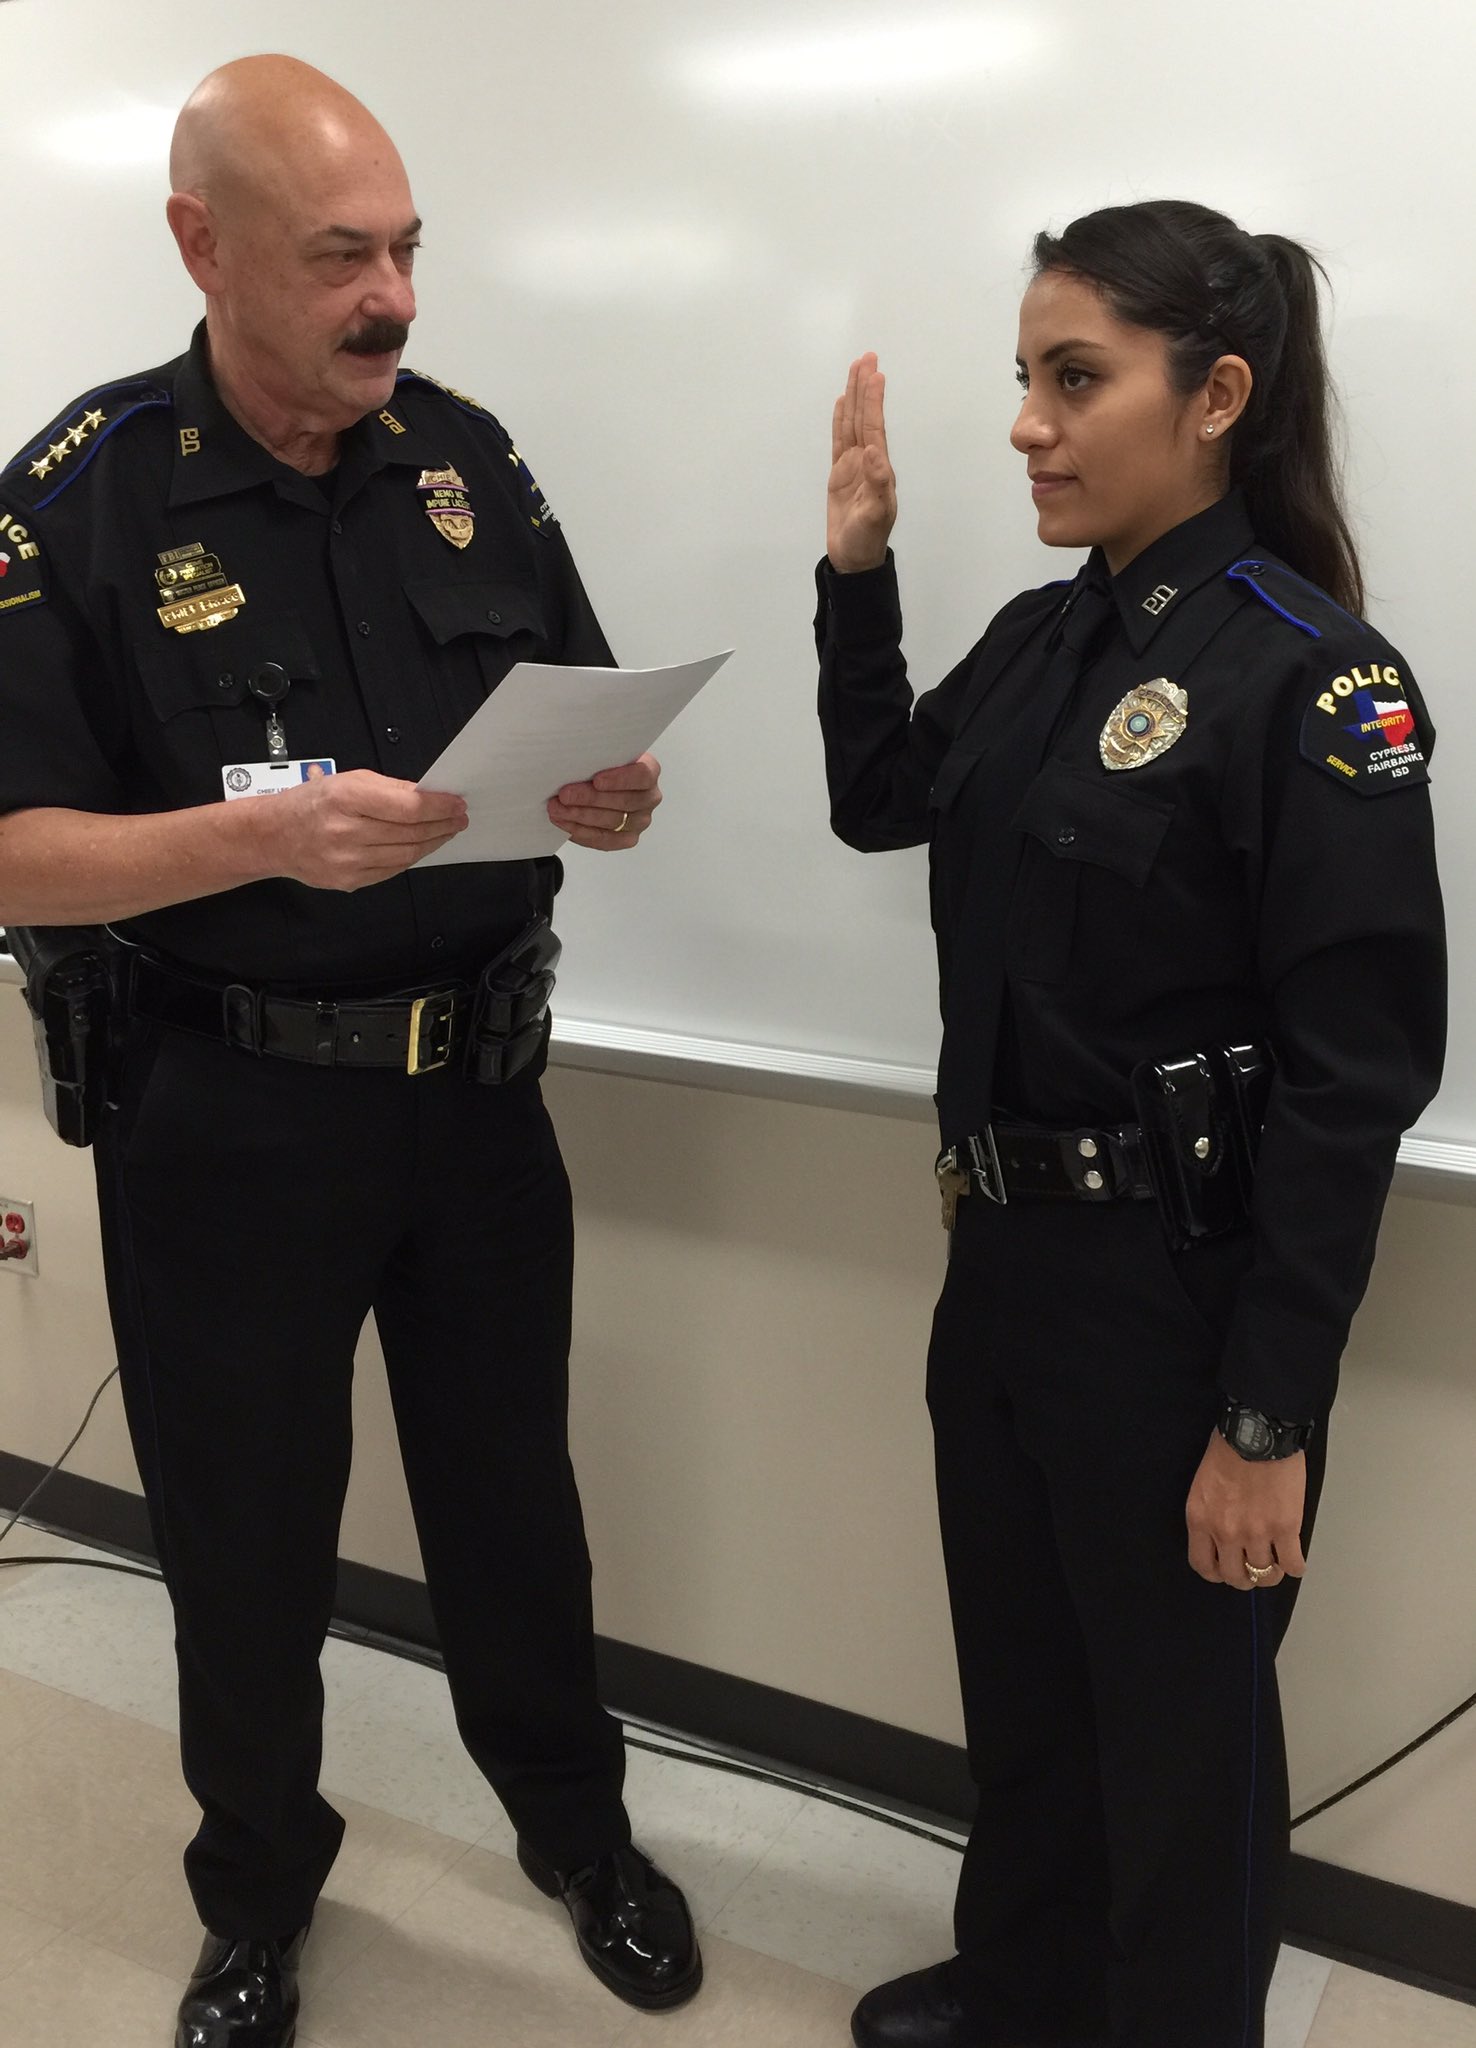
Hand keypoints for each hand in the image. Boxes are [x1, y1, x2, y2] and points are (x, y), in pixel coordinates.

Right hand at [253, 770, 466, 890]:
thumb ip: (389, 788)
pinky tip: (419, 847)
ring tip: (445, 831)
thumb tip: (427, 795)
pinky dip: (410, 858)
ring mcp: (346, 861)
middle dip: (441, 825)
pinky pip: (391, 870)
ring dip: (431, 843)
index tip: (456, 803)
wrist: (273, 837)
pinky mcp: (348, 881)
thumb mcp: (346, 780)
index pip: (408, 807)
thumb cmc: (309, 804)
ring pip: (406, 855)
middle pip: (410, 832)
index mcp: (346, 798)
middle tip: (458, 818)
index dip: (439, 807)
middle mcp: (345, 831)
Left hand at [547, 753, 660, 850]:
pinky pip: (605, 840)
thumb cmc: (600, 766)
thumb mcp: (601, 754)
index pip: (642, 775)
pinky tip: (565, 823)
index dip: (619, 779)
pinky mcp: (628, 838)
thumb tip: (575, 761)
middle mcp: (649, 797)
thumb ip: (595, 756)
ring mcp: (640, 820)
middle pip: (624, 801)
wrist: (596, 784)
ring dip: (580, 816)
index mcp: (649, 770)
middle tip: (564, 795)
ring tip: (557, 809)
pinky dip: (582, 832)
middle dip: (590, 799)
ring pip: (612, 822)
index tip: (596, 780)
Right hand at [828, 352, 897, 572]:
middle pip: (864, 417)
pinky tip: (841, 404)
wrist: (854, 559)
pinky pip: (839, 440)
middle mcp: (868, 461)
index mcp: (878, 467)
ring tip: (856, 369)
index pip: (874, 426)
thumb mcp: (875, 515)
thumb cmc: (866, 540)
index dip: (873, 401)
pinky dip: (840, 420)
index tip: (875, 374)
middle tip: (867, 357)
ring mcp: (853, 466)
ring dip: (854, 397)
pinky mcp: (840, 474)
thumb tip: (873, 451)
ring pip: (852, 423)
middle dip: (865, 388)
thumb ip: (877, 484)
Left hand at [1186, 1430, 1307, 1590]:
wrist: (1257, 1432)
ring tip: (1276, 1563)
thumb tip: (1223, 1534)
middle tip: (1253, 1570)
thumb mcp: (1204, 1483)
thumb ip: (1211, 1512)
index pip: (1203, 1565)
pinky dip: (1295, 1567)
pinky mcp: (1285, 1529)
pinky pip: (1292, 1564)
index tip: (1226, 1570)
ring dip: (1271, 1572)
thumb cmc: (1229, 1447)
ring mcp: (1256, 1533)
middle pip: (1235, 1576)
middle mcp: (1225, 1532)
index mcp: (1200, 1519)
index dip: (1217, 1573)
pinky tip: (1295, 1561)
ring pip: (1264, 1574)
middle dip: (1245, 1578)